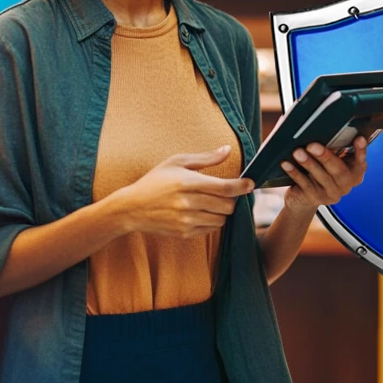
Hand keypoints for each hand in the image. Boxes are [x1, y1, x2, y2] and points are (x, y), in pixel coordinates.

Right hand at [113, 145, 254, 238]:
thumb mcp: (176, 163)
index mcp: (187, 183)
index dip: (241, 186)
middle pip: (227, 205)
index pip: (224, 187)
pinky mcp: (184, 233)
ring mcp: (186, 220)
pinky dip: (212, 221)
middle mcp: (188, 203)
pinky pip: (210, 229)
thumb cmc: (155, 181)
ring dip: (222, 211)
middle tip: (225, 193)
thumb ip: (205, 158)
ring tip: (211, 203)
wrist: (132, 208)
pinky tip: (202, 212)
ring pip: (221, 219)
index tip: (251, 184)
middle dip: (231, 199)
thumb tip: (227, 149)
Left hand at [280, 138, 368, 214]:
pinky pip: (304, 184)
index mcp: (355, 172)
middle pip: (338, 170)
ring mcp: (331, 194)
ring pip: (321, 177)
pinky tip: (287, 163)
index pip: (360, 160)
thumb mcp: (330, 160)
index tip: (359, 138)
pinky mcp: (315, 198)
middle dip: (325, 157)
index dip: (361, 150)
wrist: (305, 196)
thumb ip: (334, 147)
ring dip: (309, 163)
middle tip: (312, 145)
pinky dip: (295, 172)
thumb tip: (325, 127)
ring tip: (298, 152)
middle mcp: (346, 185)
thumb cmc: (320, 170)